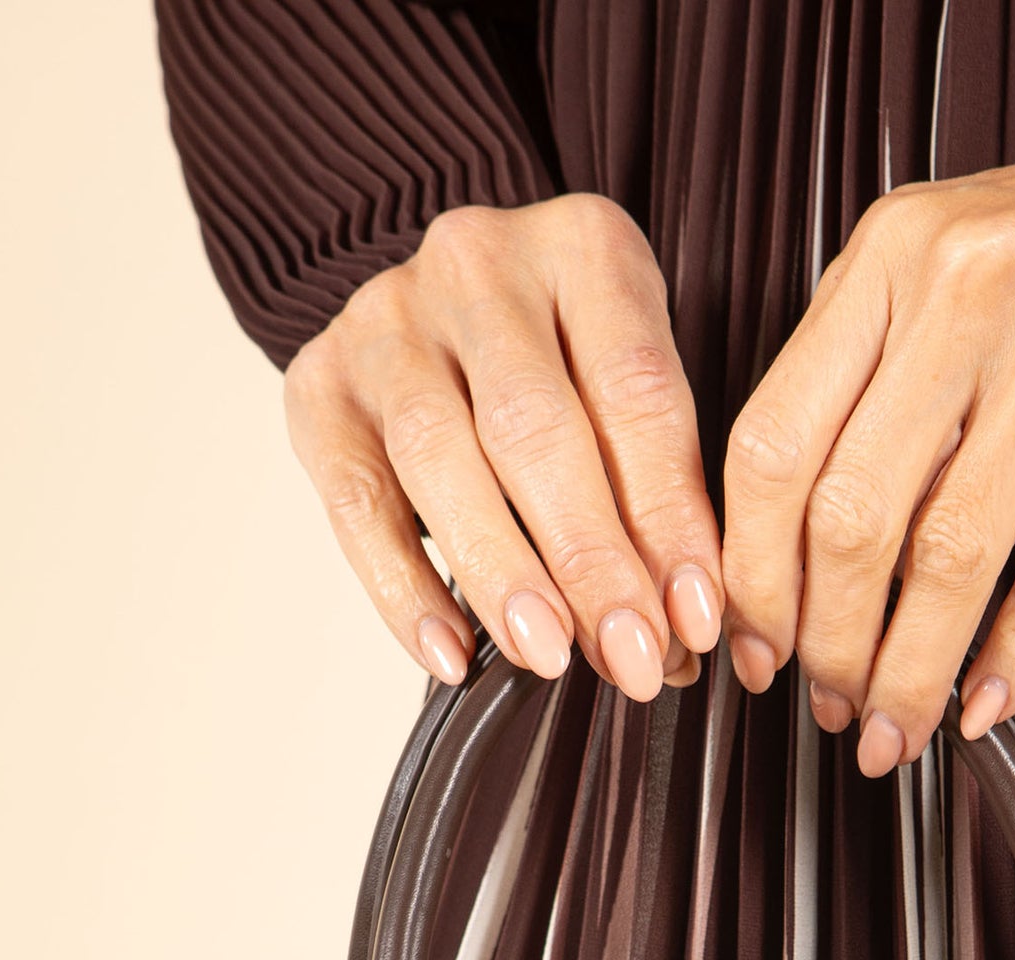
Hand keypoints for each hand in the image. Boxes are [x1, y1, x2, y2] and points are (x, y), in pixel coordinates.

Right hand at [285, 194, 724, 697]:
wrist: (440, 313)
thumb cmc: (562, 367)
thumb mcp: (629, 389)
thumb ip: (658, 487)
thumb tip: (683, 631)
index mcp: (583, 247)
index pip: (636, 391)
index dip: (670, 517)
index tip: (695, 619)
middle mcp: (477, 264)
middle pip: (534, 425)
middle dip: (589, 558)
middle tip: (631, 657)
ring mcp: (386, 319)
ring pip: (439, 457)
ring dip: (502, 573)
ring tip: (550, 657)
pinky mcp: (319, 385)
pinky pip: (358, 501)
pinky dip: (404, 589)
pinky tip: (452, 656)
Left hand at [719, 89, 1014, 769]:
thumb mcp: (969, 260)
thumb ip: (882, 366)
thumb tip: (798, 538)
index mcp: (897, 250)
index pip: (773, 439)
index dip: (753, 571)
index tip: (755, 644)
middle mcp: (970, 282)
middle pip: (848, 513)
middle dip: (829, 644)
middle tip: (831, 703)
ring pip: (947, 553)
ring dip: (910, 671)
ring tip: (898, 726)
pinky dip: (1014, 654)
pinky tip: (987, 700)